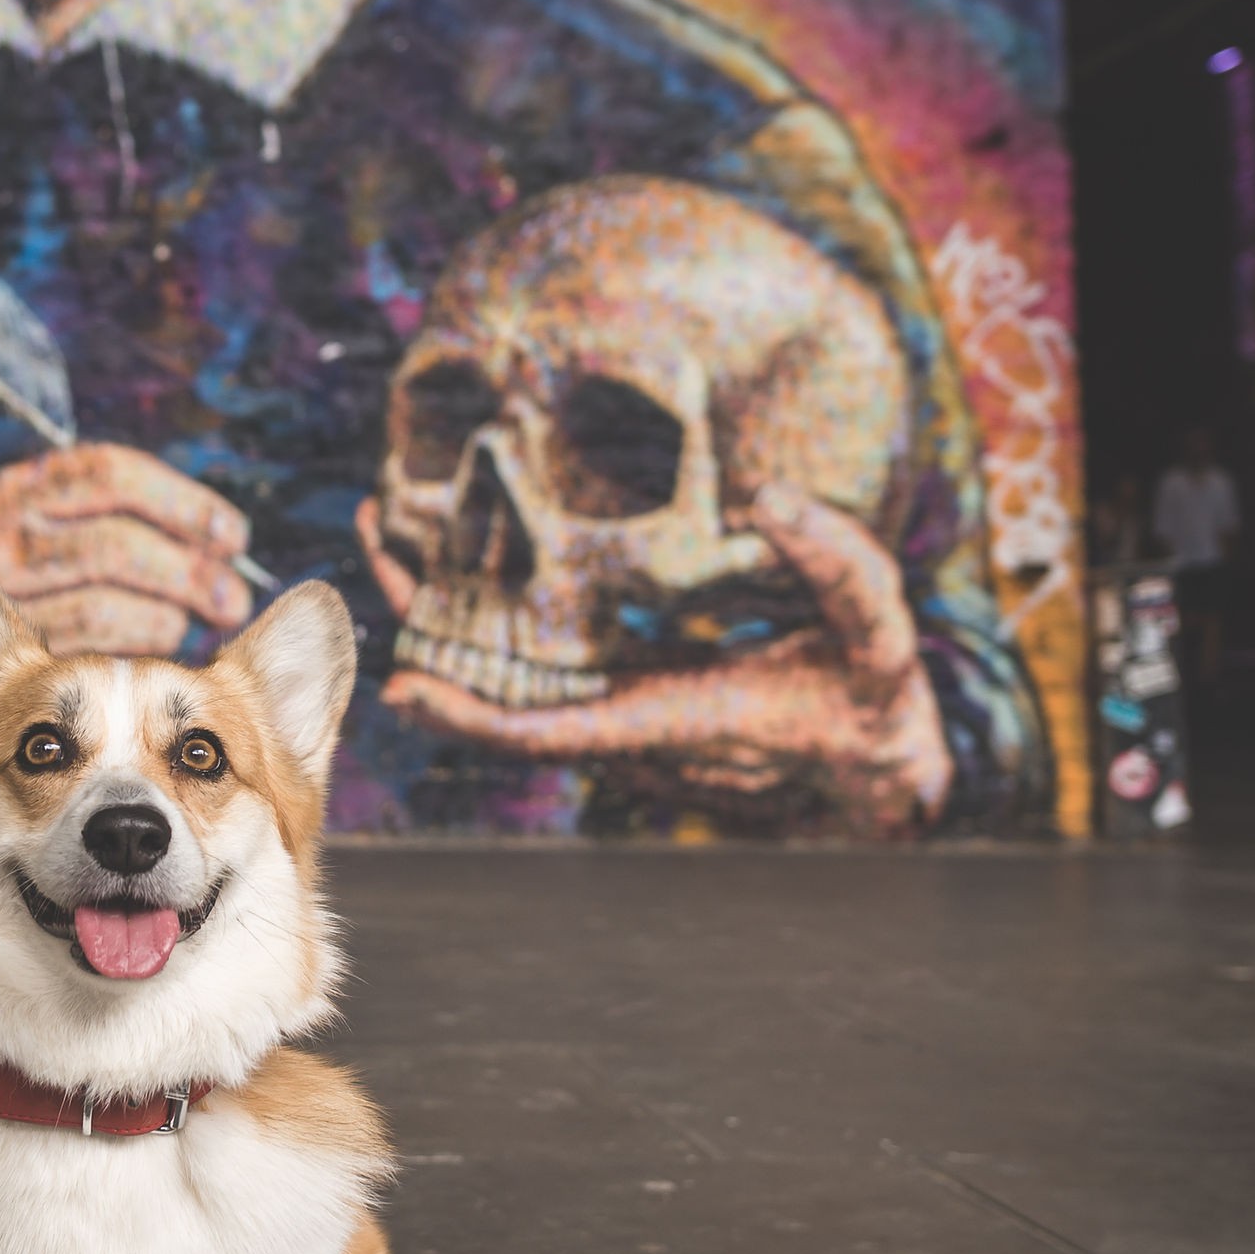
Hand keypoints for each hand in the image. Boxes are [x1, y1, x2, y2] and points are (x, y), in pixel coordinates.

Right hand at [0, 444, 254, 656]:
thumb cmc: (34, 579)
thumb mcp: (69, 524)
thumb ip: (133, 522)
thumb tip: (229, 552)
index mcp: (30, 481)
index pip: (114, 476)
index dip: (184, 505)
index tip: (233, 537)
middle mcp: (3, 529)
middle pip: (114, 547)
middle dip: (186, 574)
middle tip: (231, 599)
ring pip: (99, 608)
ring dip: (163, 621)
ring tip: (194, 627)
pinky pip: (78, 654)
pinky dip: (128, 651)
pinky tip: (155, 651)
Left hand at [370, 484, 953, 830]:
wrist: (878, 756)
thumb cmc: (873, 696)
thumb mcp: (874, 624)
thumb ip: (835, 560)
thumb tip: (768, 497)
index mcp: (662, 717)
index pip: (543, 730)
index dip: (467, 715)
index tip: (399, 685)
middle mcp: (618, 722)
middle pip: (495, 689)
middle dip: (428, 622)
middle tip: (376, 534)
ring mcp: (613, 706)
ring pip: (505, 667)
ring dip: (448, 605)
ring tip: (400, 525)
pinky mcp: (621, 688)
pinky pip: (532, 656)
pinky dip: (487, 610)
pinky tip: (462, 554)